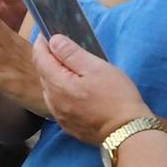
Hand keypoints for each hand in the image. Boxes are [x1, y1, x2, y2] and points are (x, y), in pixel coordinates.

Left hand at [32, 34, 150, 147]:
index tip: (45, 34)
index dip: (41, 44)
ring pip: (50, 89)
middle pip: (43, 74)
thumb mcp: (96, 68)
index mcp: (57, 83)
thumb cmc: (115, 97)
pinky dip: (60, 91)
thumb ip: (71, 54)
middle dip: (47, 59)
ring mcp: (59, 114)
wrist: (126, 132)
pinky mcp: (67, 124)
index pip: (40, 59)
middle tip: (58, 47)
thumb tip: (53, 41)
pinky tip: (72, 89)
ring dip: (53, 76)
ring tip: (65, 66)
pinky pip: (58, 103)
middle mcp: (52, 100)